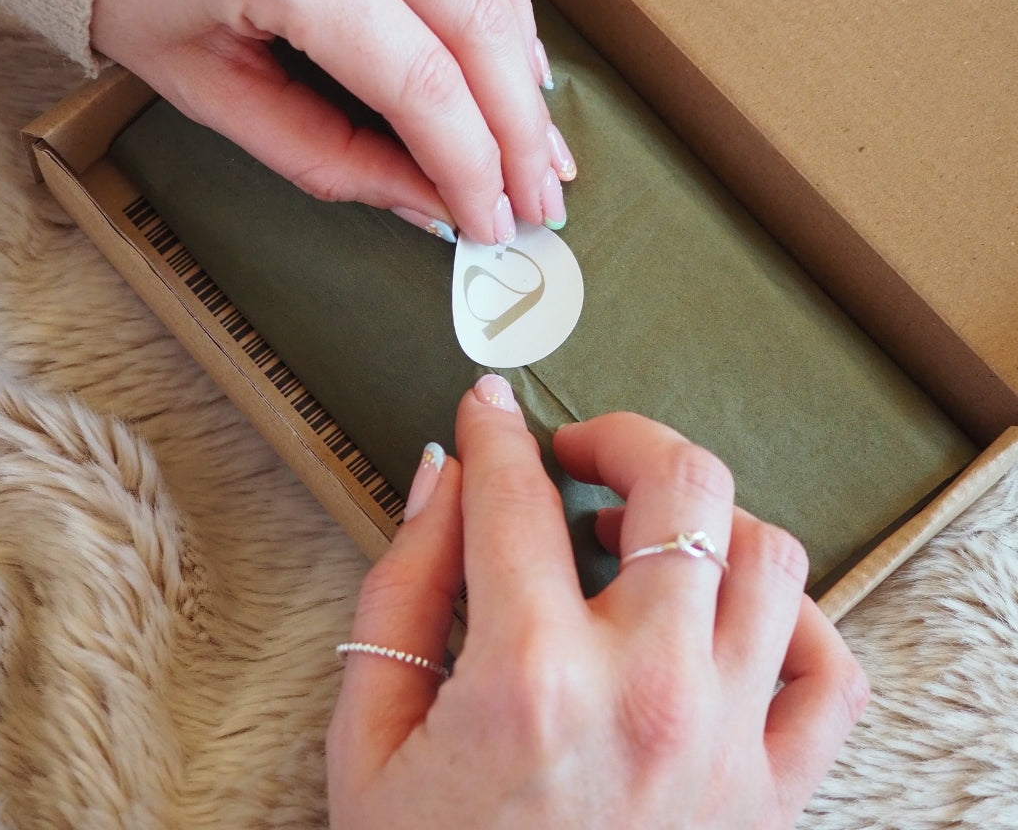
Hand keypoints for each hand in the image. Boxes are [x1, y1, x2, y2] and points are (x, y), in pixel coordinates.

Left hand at [92, 0, 574, 244]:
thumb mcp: (210, 89)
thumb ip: (328, 156)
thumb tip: (426, 200)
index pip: (421, 82)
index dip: (472, 166)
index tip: (490, 218)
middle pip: (477, 28)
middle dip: (520, 130)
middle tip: (539, 195)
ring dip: (524, 74)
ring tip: (537, 144)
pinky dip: (503, 9)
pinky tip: (516, 66)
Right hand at [327, 376, 868, 828]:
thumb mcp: (370, 735)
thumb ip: (403, 589)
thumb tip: (444, 480)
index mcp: (531, 680)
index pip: (517, 497)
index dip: (497, 433)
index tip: (490, 408)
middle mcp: (647, 695)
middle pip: (681, 487)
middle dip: (624, 435)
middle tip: (580, 450)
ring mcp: (725, 744)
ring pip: (769, 556)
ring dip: (707, 515)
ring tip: (647, 529)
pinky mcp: (768, 795)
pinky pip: (828, 673)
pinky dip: (793, 619)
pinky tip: (729, 614)